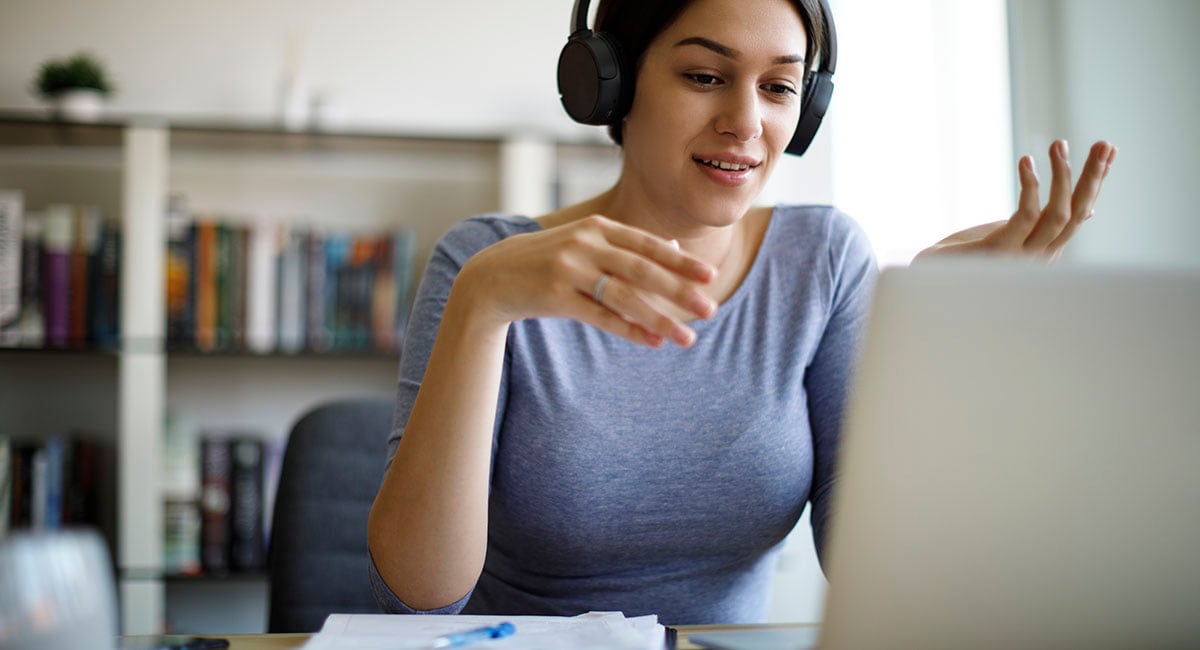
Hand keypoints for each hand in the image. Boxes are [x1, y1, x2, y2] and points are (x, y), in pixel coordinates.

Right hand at [456, 215, 717, 347]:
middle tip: (710, 310)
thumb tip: (676, 245)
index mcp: (598, 227)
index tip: (709, 276)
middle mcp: (585, 243)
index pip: (647, 244)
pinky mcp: (554, 295)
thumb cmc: (549, 260)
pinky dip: (629, 329)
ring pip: (624, 296)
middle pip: (641, 269)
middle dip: (679, 290)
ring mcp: (569, 268)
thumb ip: (628, 244)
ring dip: (659, 318)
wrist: (492, 275)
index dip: (680, 260)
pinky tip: (652, 342)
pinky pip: (599, 316)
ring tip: (686, 337)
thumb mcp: (587, 243)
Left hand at [915, 140, 1117, 261]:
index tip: (1109, 150)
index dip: (1096, 182)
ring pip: (1058, 215)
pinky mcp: (998, 252)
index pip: (1080, 213)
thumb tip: (1090, 211)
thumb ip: (1045, 223)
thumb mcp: (1014, 234)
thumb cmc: (968, 256)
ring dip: (1063, 177)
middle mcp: (1039, 258)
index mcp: (1045, 251)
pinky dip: (1030, 187)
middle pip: (1077, 214)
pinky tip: (1027, 162)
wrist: (927, 276)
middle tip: (1104, 143)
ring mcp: (1020, 258)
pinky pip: (1025, 217)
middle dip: (1093, 178)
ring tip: (1059, 144)